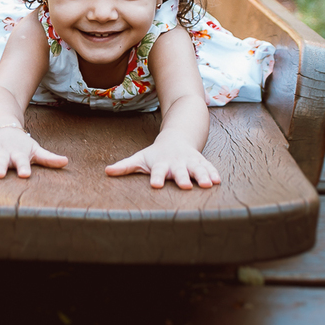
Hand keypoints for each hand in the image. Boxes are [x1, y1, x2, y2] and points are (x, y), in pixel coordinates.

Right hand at [0, 128, 67, 178]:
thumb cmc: (21, 145)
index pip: (22, 161)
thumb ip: (48, 158)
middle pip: (1, 161)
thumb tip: (66, 161)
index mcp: (17, 153)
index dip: (24, 167)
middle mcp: (1, 152)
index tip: (25, 174)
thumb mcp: (34, 150)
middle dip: (0, 167)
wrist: (3, 127)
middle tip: (0, 175)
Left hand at [104, 137, 220, 189]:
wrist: (176, 139)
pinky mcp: (201, 162)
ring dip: (202, 176)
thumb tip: (106, 171)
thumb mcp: (140, 158)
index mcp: (161, 164)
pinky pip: (208, 167)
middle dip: (182, 178)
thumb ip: (125, 166)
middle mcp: (176, 163)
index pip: (157, 171)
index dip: (156, 177)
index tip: (155, 185)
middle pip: (179, 171)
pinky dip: (213, 173)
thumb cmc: (155, 155)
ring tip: (207, 184)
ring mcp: (190, 162)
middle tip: (184, 186)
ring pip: (197, 169)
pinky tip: (218, 181)